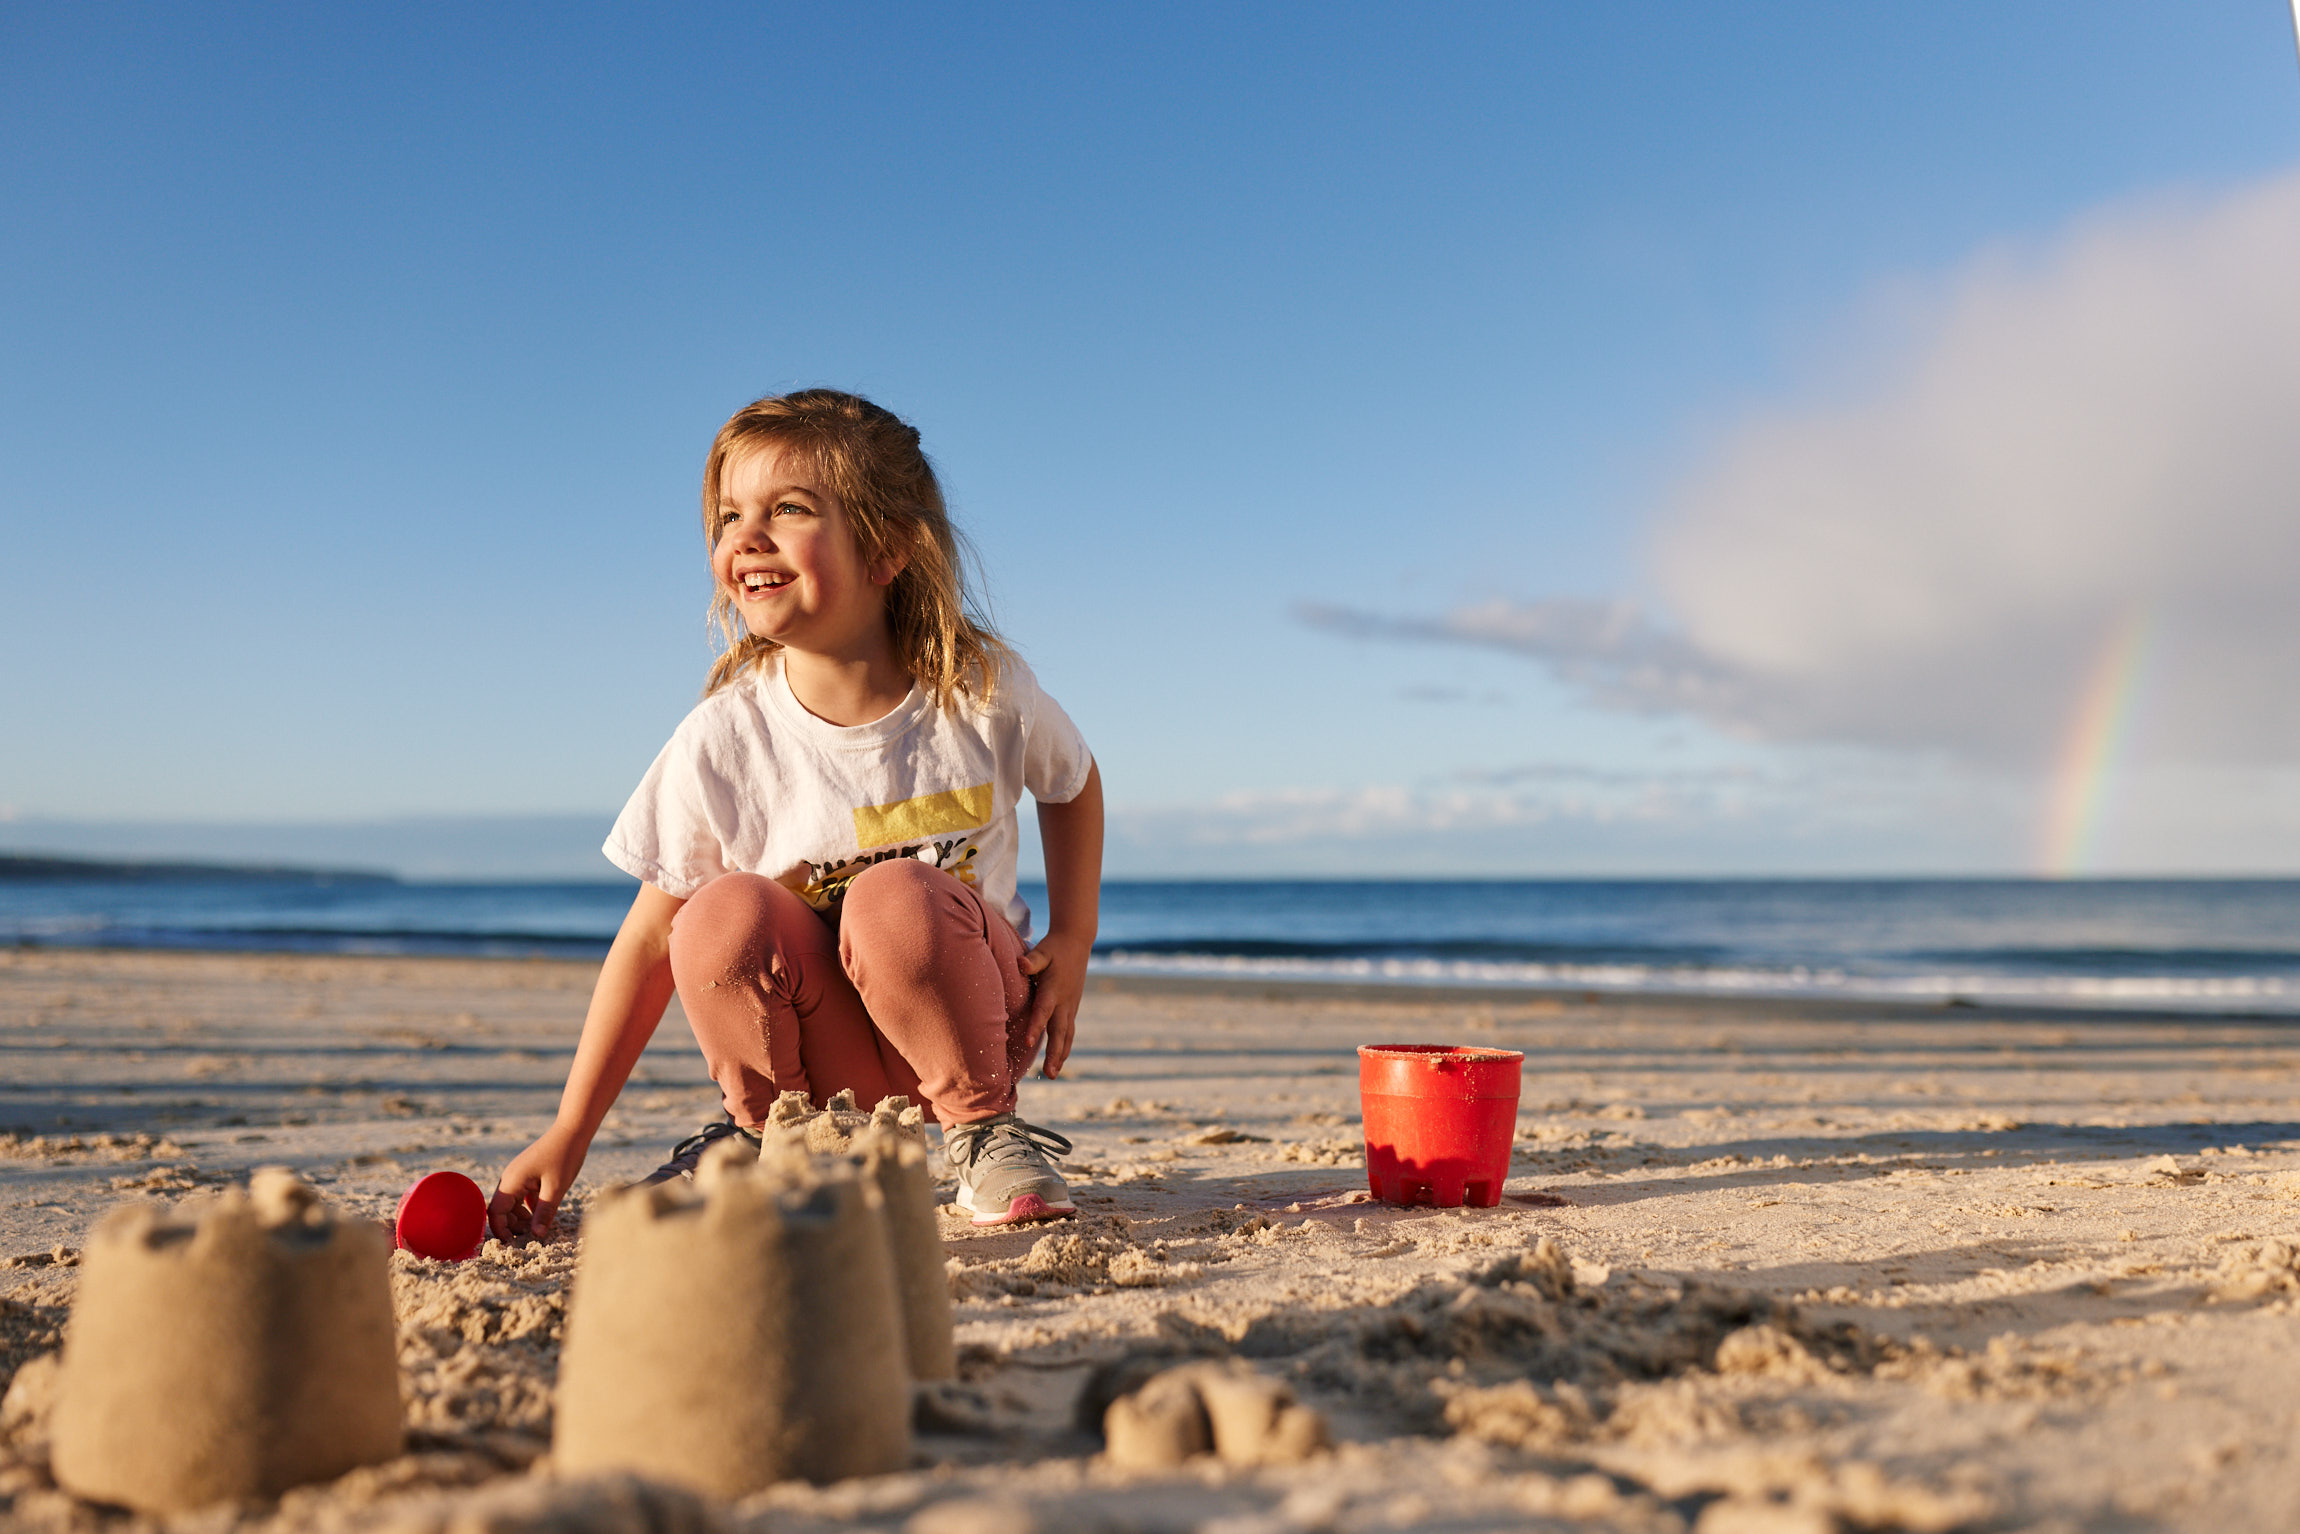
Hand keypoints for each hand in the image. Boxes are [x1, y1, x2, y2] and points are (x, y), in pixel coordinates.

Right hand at [489, 1121, 588, 1243]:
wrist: (573, 1130)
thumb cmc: (565, 1156)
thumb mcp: (556, 1188)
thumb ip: (545, 1213)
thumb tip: (536, 1236)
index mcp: (511, 1181)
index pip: (495, 1212)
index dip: (500, 1230)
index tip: (511, 1245)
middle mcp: (510, 1178)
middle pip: (502, 1210)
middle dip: (513, 1226)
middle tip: (531, 1238)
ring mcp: (518, 1175)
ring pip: (513, 1204)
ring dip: (522, 1218)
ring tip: (538, 1227)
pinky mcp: (528, 1174)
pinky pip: (522, 1196)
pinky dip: (529, 1208)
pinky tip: (543, 1214)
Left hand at [1018, 930, 1091, 1078]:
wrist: (1077, 942)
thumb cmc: (1055, 947)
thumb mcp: (1043, 950)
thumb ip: (1032, 960)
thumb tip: (1020, 964)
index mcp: (1055, 989)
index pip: (1044, 1010)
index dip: (1036, 1026)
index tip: (1028, 1043)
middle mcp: (1065, 1001)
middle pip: (1059, 1031)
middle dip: (1054, 1053)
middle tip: (1049, 1073)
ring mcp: (1070, 1006)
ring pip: (1066, 1035)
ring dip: (1060, 1055)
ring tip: (1053, 1074)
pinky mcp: (1072, 1007)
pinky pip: (1068, 1031)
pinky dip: (1064, 1046)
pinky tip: (1059, 1060)